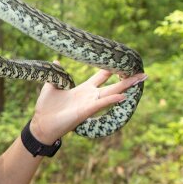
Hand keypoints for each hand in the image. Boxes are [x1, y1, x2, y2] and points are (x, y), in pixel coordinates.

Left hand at [30, 65, 147, 143]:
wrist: (41, 122)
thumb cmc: (47, 106)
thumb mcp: (52, 85)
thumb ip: (57, 74)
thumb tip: (56, 61)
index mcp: (83, 89)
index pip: (101, 76)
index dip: (110, 68)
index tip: (121, 61)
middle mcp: (89, 95)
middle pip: (112, 85)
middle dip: (126, 79)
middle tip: (141, 72)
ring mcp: (89, 103)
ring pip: (111, 93)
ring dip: (125, 87)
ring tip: (139, 79)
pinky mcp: (85, 110)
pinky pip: (101, 104)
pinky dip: (112, 100)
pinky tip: (123, 96)